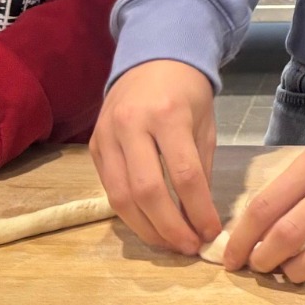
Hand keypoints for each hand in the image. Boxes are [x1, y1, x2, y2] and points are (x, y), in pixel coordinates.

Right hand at [91, 59, 219, 254]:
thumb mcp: (205, 123)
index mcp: (168, 115)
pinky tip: (149, 225)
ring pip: (121, 197)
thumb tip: (201, 216)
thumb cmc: (186, 91)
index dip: (198, 210)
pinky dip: (129, 213)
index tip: (211, 233)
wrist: (152, 57)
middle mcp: (132, 125)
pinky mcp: (93, 146)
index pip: (184, 175)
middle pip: (147, 191)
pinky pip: (109, 188)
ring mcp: (107, 136)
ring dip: (146, 229)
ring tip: (169, 244)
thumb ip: (202, 168)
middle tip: (188, 247)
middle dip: (169, 228)